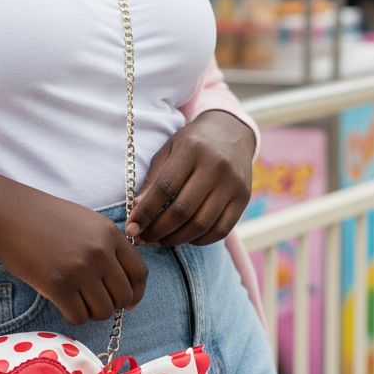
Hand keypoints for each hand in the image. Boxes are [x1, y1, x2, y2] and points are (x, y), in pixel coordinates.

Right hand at [0, 172, 147, 325]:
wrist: (10, 213)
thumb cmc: (47, 218)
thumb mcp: (88, 223)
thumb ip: (110, 248)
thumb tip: (127, 288)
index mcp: (110, 235)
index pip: (139, 274)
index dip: (136, 293)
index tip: (128, 301)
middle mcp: (99, 252)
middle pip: (124, 297)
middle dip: (112, 304)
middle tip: (94, 300)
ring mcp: (79, 270)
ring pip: (103, 311)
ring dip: (92, 311)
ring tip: (77, 300)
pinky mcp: (57, 286)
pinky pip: (78, 316)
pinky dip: (73, 315)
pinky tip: (63, 303)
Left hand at [125, 111, 254, 248]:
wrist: (231, 132)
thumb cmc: (192, 143)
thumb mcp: (169, 151)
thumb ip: (154, 180)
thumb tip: (137, 211)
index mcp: (191, 149)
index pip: (164, 188)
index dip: (145, 212)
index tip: (130, 229)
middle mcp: (215, 166)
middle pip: (182, 210)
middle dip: (158, 230)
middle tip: (143, 239)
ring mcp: (232, 183)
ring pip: (201, 224)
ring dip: (176, 239)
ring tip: (160, 241)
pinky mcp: (243, 198)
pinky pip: (221, 230)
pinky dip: (200, 240)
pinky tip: (185, 238)